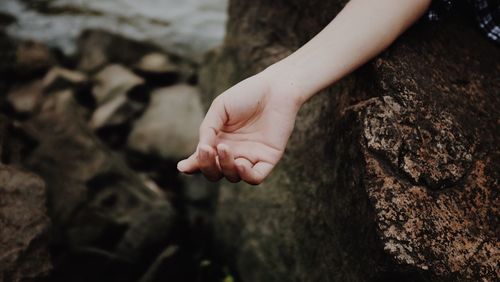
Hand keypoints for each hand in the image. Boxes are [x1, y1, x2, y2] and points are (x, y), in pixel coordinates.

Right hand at [177, 70, 302, 184]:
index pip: (203, 160)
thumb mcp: (220, 109)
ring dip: (224, 166)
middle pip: (215, 172)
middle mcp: (233, 152)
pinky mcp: (268, 159)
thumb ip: (208, 130)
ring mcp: (250, 157)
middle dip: (207, 166)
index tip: (183, 167)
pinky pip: (255, 177)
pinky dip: (245, 175)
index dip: (192, 166)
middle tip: (206, 150)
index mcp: (218, 140)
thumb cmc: (247, 95)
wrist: (276, 88)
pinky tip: (240, 163)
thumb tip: (200, 151)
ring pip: (232, 176)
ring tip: (224, 148)